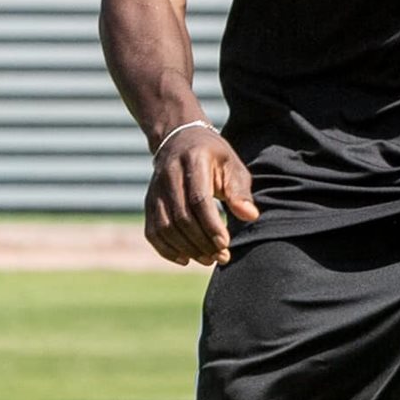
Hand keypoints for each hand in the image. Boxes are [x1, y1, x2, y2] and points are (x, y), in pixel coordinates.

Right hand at [145, 128, 259, 266]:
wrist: (179, 140)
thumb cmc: (213, 156)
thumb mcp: (232, 166)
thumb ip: (239, 191)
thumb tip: (250, 216)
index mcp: (193, 161)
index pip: (198, 199)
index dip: (211, 225)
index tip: (225, 244)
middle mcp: (169, 174)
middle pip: (181, 217)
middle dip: (202, 242)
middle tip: (222, 257)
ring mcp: (155, 189)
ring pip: (165, 227)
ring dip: (187, 249)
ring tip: (209, 259)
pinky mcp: (149, 202)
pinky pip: (152, 231)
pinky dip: (166, 249)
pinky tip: (185, 259)